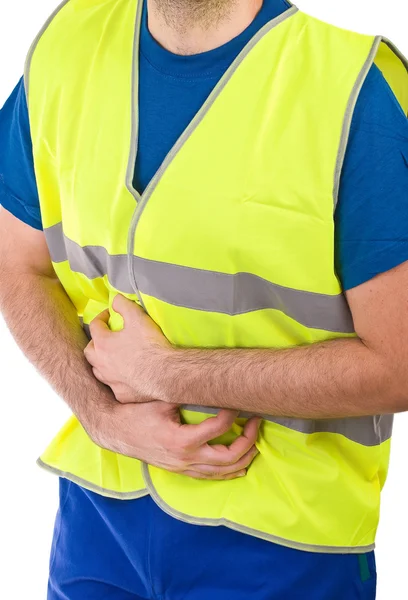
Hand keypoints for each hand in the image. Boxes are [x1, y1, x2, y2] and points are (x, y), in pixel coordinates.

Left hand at [84, 295, 169, 402]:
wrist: (165, 374)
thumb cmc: (150, 345)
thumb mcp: (138, 317)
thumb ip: (123, 304)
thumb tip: (115, 299)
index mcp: (103, 344)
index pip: (95, 326)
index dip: (102, 317)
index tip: (110, 314)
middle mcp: (102, 363)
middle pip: (89, 351)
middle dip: (95, 342)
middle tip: (106, 338)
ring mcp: (111, 381)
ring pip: (98, 371)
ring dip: (102, 363)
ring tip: (112, 358)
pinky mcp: (122, 394)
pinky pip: (114, 387)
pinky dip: (117, 381)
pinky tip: (125, 378)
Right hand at [89, 400, 260, 479]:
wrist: (115, 431)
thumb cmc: (137, 413)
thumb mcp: (163, 400)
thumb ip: (187, 395)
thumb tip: (211, 383)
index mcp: (182, 440)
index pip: (219, 428)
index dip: (232, 414)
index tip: (237, 402)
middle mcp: (186, 459)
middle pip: (229, 457)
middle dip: (248, 440)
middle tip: (256, 422)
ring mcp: (184, 468)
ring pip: (223, 472)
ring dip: (244, 458)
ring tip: (255, 442)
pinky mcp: (181, 471)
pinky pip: (210, 477)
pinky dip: (228, 472)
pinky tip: (240, 465)